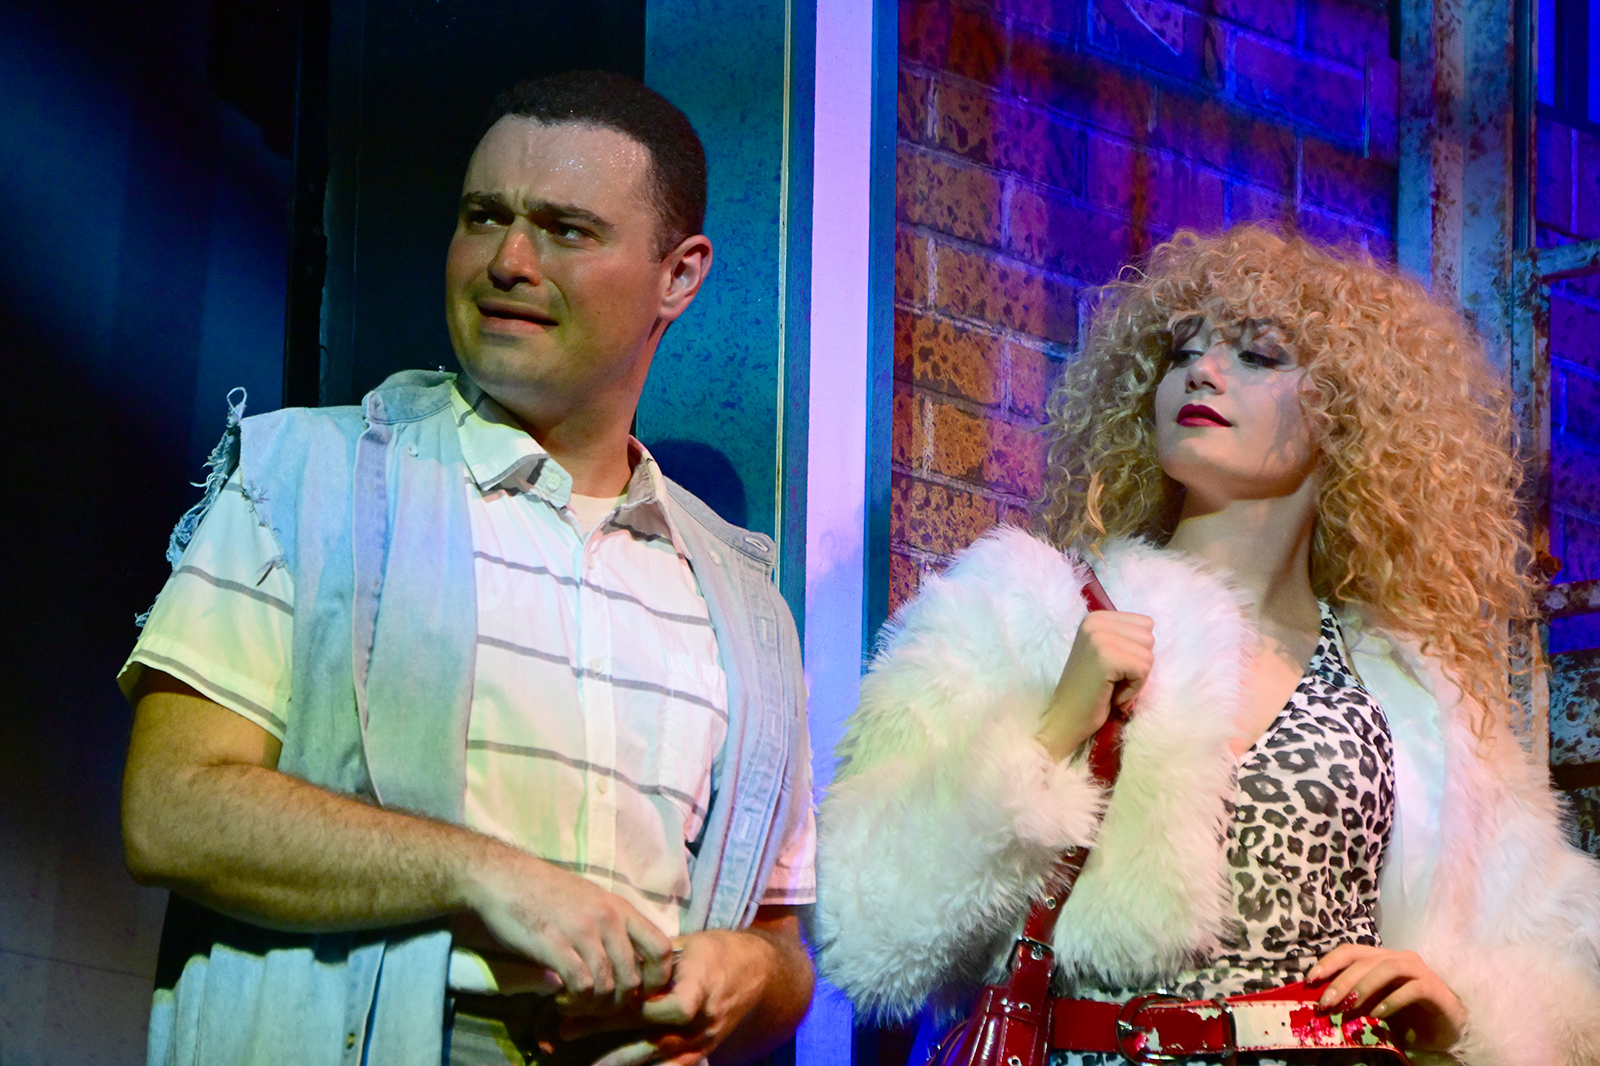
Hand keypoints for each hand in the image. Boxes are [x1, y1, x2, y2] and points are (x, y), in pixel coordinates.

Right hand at [460, 844, 673, 1009]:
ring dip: (593, 1006)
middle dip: (618, 1003)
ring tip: (576, 1004)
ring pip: (607, 987)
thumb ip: (613, 928)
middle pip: (633, 978)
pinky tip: (562, 999)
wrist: (505, 878)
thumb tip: (630, 964)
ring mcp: (582, 931)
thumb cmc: (547, 892)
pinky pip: (581, 986)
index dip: (656, 979)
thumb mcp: (592, 901)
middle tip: (598, 1006)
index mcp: (621, 908)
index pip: (662, 948)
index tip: (638, 993)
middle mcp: (608, 919)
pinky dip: (574, 1002)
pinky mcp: (555, 944)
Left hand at [559, 929, 782, 1065]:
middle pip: (650, 1034)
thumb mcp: (688, 945)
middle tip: (565, 1029)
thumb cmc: (717, 951)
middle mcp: (703, 1019)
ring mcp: (703, 1040)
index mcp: (700, 985)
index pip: (667, 1007)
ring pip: (656, 1056)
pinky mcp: (703, 1051)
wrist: (758, 973)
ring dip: (616, 1058)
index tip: (596, 1000)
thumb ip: (654, 961)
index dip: (632, 1007)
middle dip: (605, 1033)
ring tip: (582, 1059)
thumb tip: (608, 959)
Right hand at [1038, 610, 1154, 759]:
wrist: (1066, 717)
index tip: (1115, 668)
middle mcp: (1095, 621)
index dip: (1136, 651)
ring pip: (1148, 655)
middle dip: (1138, 664)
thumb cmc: (1090, 690)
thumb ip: (1124, 637)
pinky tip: (1113, 696)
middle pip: (1149, 638)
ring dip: (1136, 678)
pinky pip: (1142, 670)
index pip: (1145, 624)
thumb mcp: (1105, 651)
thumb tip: (1151, 630)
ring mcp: (1099, 638)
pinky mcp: (1106, 657)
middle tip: (1113, 679)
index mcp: (1096, 617)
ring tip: (1112, 687)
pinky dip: (1133, 689)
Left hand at [1307, 944, 1465, 1051]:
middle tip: (1325, 1002)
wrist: (1446, 1028)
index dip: (1329, 963)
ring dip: (1364, 986)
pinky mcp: (1434, 988)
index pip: (1350, 951)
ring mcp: (1418, 970)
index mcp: (1380, 958)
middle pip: (1363, 960)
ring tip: (1349, 1006)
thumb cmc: (1406, 1016)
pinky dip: (1392, 1001)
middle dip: (1341, 981)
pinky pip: (1411, 989)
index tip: (1310, 981)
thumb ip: (1354, 1000)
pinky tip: (1378, 1014)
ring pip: (1386, 968)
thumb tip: (1324, 1003)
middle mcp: (1398, 958)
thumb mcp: (1373, 1006)